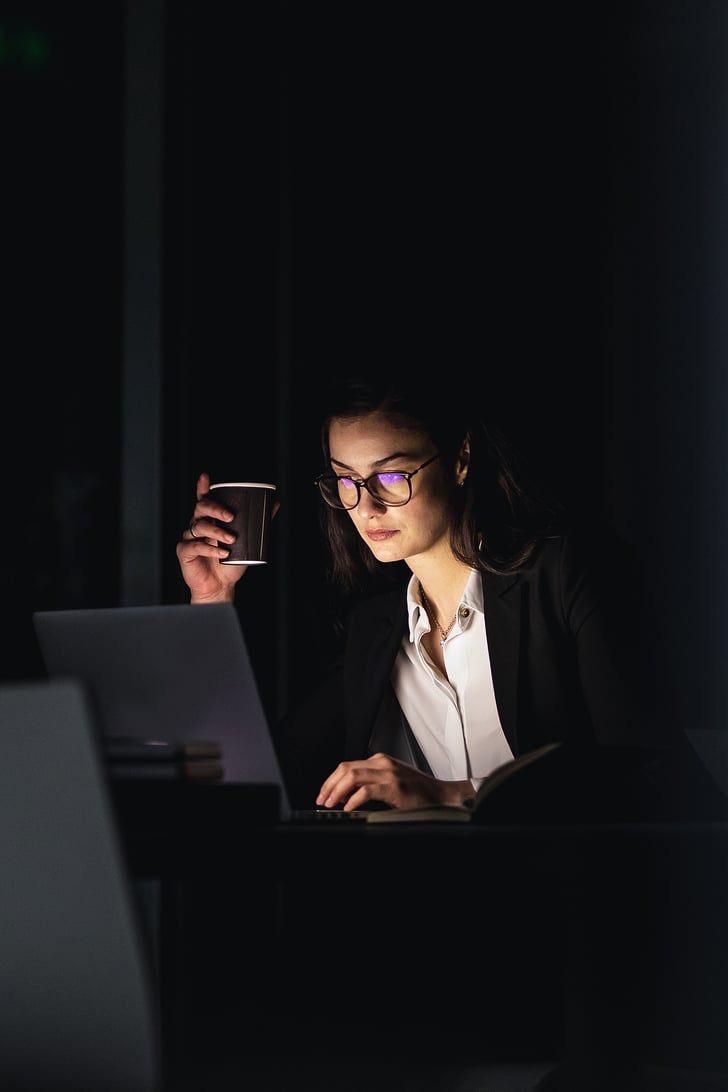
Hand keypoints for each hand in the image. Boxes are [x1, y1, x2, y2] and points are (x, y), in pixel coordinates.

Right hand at [177, 471, 279, 602]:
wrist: (221, 586)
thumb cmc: (231, 563)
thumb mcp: (248, 542)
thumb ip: (258, 523)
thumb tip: (275, 504)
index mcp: (210, 519)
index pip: (204, 499)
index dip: (203, 488)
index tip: (206, 478)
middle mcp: (198, 525)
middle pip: (200, 507)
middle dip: (215, 508)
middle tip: (230, 516)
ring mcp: (190, 537)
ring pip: (199, 526)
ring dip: (216, 531)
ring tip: (231, 540)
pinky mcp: (184, 551)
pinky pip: (194, 545)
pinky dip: (210, 548)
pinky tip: (222, 553)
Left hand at [315, 753, 469, 811]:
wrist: (442, 796)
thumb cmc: (419, 792)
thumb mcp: (392, 780)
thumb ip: (372, 781)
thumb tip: (347, 794)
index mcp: (380, 760)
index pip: (347, 765)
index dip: (331, 780)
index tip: (324, 793)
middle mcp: (383, 763)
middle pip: (345, 769)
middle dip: (329, 785)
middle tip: (322, 800)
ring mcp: (388, 774)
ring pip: (352, 776)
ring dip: (337, 792)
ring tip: (331, 804)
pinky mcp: (394, 787)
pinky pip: (366, 791)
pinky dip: (353, 800)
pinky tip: (349, 809)